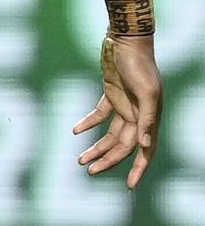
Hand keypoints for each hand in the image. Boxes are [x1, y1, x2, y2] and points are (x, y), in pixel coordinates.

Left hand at [73, 35, 162, 188]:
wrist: (126, 40)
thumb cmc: (139, 64)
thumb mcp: (146, 91)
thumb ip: (146, 118)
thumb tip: (145, 145)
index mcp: (150, 117)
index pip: (145, 150)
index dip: (139, 168)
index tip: (130, 186)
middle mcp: (138, 114)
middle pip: (122, 145)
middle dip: (107, 160)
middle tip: (89, 170)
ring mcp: (124, 104)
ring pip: (110, 134)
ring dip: (96, 146)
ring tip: (80, 160)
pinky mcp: (111, 93)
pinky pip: (99, 114)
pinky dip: (88, 123)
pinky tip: (76, 130)